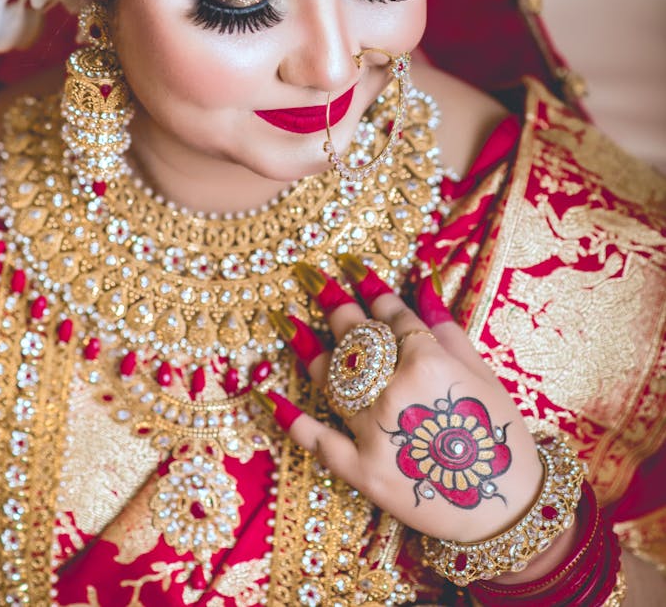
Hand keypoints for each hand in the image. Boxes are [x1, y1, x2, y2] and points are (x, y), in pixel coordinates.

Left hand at [262, 258, 542, 544]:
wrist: (506, 509)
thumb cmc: (499, 434)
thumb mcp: (481, 371)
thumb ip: (445, 326)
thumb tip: (423, 277)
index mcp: (428, 362)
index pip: (392, 316)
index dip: (371, 286)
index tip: (352, 264)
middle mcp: (394, 390)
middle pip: (357, 338)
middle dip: (333, 302)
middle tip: (309, 275)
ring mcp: (373, 430)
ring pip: (331, 378)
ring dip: (304, 345)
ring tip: (283, 317)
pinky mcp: (360, 469)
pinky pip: (317, 440)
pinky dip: (291, 419)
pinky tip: (266, 395)